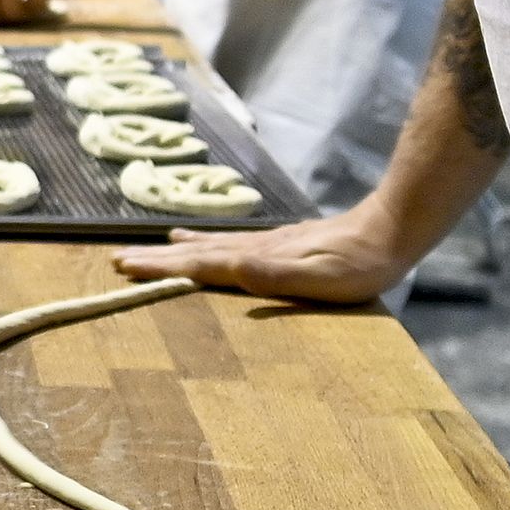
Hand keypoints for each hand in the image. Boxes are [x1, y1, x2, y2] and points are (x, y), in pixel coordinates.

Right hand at [119, 203, 413, 306]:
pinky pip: (228, 244)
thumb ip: (276, 276)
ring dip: (177, 251)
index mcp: (259, 260)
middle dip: (158, 259)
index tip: (126, 267)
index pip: (202, 265)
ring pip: (211, 246)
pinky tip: (198, 240)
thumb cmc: (360, 265)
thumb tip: (232, 268)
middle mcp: (256, 249)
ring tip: (150, 249)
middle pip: (198, 254)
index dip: (163, 268)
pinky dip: (204, 243)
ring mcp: (267, 244)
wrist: (390, 230)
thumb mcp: (322, 279)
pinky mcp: (279, 243)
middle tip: (119, 261)